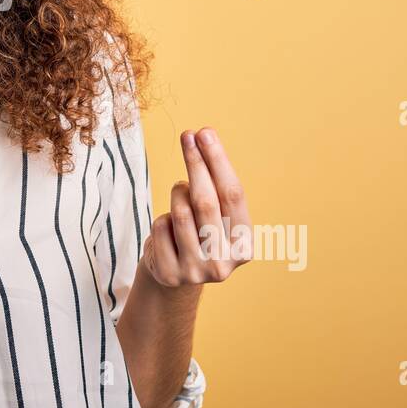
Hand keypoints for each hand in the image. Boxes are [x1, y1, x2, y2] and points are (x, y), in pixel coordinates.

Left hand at [142, 127, 251, 287]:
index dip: (218, 161)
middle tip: (188, 136)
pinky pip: (161, 227)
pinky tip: (169, 226)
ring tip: (180, 191)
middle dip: (195, 163)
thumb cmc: (200, 232)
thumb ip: (214, 184)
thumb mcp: (215, 215)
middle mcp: (225, 262)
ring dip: (177, 192)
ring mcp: (197, 271)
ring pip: (181, 212)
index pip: (233, 194)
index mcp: (245, 244)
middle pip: (207, 201)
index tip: (205, 133)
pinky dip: (162, 218)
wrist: (176, 274)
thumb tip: (202, 137)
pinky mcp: (171, 273)